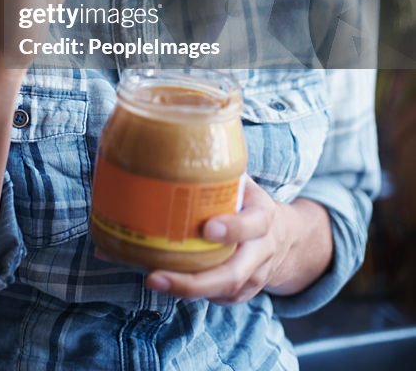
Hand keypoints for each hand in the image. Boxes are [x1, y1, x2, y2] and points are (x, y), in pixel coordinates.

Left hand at [145, 177, 291, 303]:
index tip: (207, 227)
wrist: (285, 239)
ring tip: (152, 279)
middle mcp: (261, 251)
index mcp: (263, 217)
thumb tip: (177, 138)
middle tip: (156, 275)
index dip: (233, 228)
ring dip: (185, 290)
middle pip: (234, 274)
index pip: (254, 224)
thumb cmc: (249, 202)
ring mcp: (253, 277)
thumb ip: (219, 168)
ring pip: (223, 292)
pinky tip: (164, 282)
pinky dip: (190, 293)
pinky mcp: (241, 294)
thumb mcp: (244, 181)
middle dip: (195, 280)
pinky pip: (217, 299)